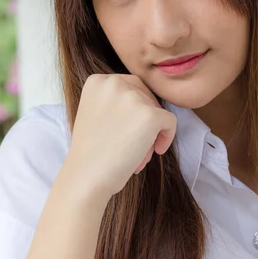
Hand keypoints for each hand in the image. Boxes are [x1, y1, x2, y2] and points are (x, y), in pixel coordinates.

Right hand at [66, 74, 176, 197]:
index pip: (130, 87)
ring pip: (157, 110)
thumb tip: (145, 102)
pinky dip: (167, 137)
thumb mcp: (95, 114)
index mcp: (97, 81)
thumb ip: (115, 101)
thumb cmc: (91, 153)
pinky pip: (170, 122)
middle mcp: (114, 82)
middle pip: (146, 96)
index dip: (134, 110)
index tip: (126, 131)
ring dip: (151, 133)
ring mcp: (132, 97)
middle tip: (134, 145)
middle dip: (144, 121)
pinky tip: (155, 151)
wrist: (87, 177)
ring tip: (136, 154)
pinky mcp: (149, 114)